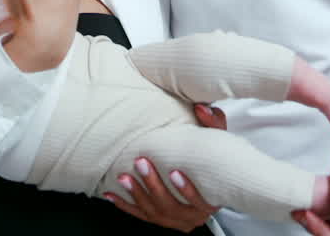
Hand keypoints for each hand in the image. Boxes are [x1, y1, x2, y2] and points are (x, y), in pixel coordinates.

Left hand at [103, 105, 224, 230]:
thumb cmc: (212, 160)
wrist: (209, 180)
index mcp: (211, 200)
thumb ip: (212, 124)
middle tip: (141, 163)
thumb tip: (200, 108)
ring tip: (124, 177)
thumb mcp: (218, 140)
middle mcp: (193, 215)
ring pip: (155, 213)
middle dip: (153, 185)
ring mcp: (176, 220)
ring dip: (136, 195)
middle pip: (172, 207)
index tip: (174, 172)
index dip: (187, 190)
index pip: (201, 202)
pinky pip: (141, 215)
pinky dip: (124, 205)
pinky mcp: (160, 220)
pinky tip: (111, 195)